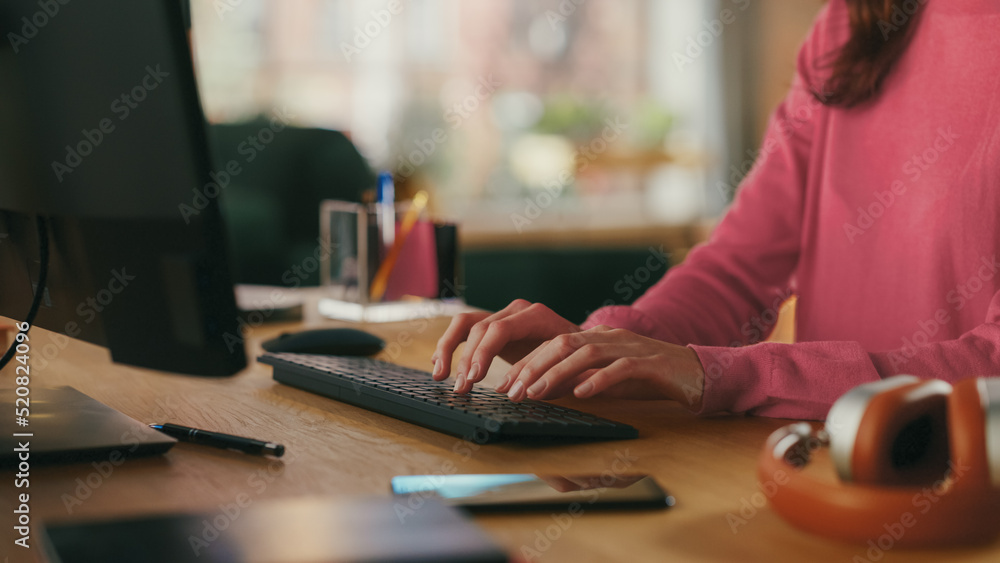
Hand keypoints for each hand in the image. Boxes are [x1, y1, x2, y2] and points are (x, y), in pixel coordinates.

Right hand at [430, 299, 580, 392]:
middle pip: (480, 328)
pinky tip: (440, 363)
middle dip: (466, 359)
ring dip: (450, 350)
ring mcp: (503, 314)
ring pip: (467, 325)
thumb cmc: (575, 358)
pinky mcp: (493, 324)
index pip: (500, 330)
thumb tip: (528, 391)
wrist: (578, 345)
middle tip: (461, 388)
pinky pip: (465, 329)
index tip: (474, 377)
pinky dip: (451, 345)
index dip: (484, 353)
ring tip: (442, 376)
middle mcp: (517, 310)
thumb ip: (552, 376)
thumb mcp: (570, 367)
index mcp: (536, 316)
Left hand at [495, 325, 704, 408]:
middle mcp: (610, 337)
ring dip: (557, 373)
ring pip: (586, 353)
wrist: (699, 374)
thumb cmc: (649, 379)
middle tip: (512, 391)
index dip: (527, 363)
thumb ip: (576, 381)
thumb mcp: (607, 380)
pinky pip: (621, 368)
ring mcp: (631, 347)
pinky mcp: (651, 363)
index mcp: (598, 337)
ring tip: (536, 393)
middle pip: (563, 344)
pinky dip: (599, 380)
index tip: (506, 383)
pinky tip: (582, 394)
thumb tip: (541, 391)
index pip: (553, 344)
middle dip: (533, 367)